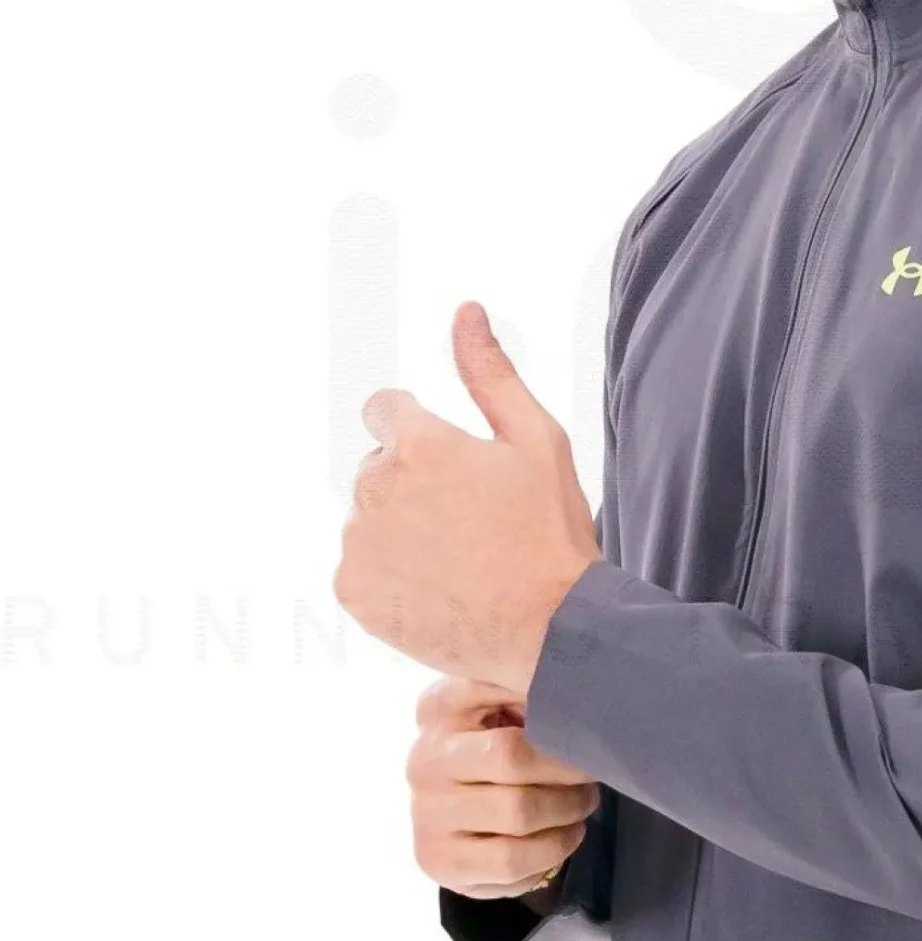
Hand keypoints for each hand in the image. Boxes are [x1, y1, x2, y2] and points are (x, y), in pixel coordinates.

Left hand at [334, 300, 601, 696]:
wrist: (547, 630)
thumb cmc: (551, 531)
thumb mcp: (537, 439)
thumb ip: (490, 373)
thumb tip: (465, 310)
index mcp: (418, 443)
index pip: (384, 410)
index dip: (419, 434)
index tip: (452, 467)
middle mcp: (375, 487)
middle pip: (377, 469)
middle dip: (412, 484)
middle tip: (469, 521)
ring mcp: (358, 542)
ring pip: (368, 520)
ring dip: (399, 530)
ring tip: (457, 560)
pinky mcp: (351, 591)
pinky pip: (360, 569)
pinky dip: (389, 577)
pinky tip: (437, 589)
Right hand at [410, 671, 602, 902]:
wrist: (453, 809)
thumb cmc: (492, 742)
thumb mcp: (503, 701)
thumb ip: (529, 686)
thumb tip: (579, 686)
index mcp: (440, 708)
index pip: (501, 696)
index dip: (555, 722)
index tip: (586, 732)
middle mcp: (424, 759)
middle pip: (513, 761)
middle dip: (568, 773)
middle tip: (592, 777)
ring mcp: (426, 814)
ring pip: (517, 816)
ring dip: (567, 814)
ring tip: (581, 808)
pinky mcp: (437, 860)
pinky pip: (510, 863)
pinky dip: (551, 852)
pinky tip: (562, 838)